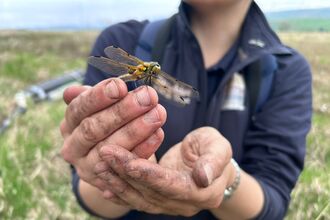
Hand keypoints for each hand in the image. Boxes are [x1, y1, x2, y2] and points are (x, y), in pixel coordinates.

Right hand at [60, 78, 166, 190]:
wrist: (113, 159)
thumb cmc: (108, 123)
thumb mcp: (98, 109)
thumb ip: (91, 97)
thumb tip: (72, 91)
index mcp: (69, 124)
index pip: (78, 108)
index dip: (98, 96)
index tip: (121, 86)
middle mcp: (72, 147)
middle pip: (93, 128)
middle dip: (122, 111)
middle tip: (148, 97)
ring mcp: (88, 167)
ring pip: (110, 147)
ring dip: (136, 129)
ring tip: (158, 113)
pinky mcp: (107, 182)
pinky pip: (127, 165)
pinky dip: (144, 148)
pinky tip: (159, 133)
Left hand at [96, 127, 234, 215]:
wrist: (210, 162)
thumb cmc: (214, 149)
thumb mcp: (219, 147)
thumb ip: (214, 161)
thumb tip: (203, 177)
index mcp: (202, 192)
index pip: (171, 186)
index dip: (149, 176)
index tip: (128, 163)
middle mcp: (184, 205)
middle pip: (150, 192)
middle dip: (126, 173)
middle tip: (106, 153)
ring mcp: (170, 206)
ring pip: (140, 198)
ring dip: (118, 182)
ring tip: (100, 164)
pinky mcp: (159, 201)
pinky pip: (137, 199)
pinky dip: (120, 193)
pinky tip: (104, 184)